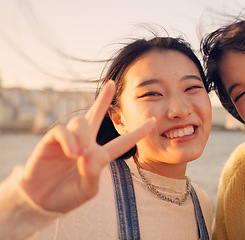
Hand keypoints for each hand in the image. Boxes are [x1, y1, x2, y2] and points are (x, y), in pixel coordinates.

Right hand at [19, 81, 154, 212]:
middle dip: (103, 99)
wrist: (42, 202)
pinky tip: (72, 153)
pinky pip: (61, 131)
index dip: (137, 132)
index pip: (122, 142)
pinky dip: (68, 140)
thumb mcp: (86, 190)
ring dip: (83, 136)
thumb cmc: (67, 196)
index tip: (153, 121)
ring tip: (79, 155)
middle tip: (112, 84)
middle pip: (95, 115)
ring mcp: (67, 141)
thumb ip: (92, 174)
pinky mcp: (49, 142)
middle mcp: (85, 143)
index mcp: (99, 156)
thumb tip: (88, 155)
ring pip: (80, 122)